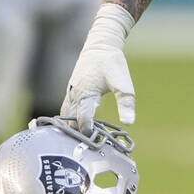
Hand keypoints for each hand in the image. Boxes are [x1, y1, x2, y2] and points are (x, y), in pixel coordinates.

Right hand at [61, 3, 136, 132]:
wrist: (100, 45)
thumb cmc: (112, 63)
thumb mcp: (123, 82)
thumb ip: (126, 103)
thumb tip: (128, 123)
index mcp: (87, 93)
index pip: (83, 117)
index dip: (87, 130)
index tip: (94, 139)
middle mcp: (74, 95)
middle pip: (70, 121)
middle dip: (76, 134)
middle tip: (85, 148)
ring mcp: (70, 93)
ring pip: (64, 117)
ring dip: (69, 130)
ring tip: (77, 144)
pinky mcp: (70, 93)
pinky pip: (64, 111)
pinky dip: (67, 122)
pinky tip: (72, 132)